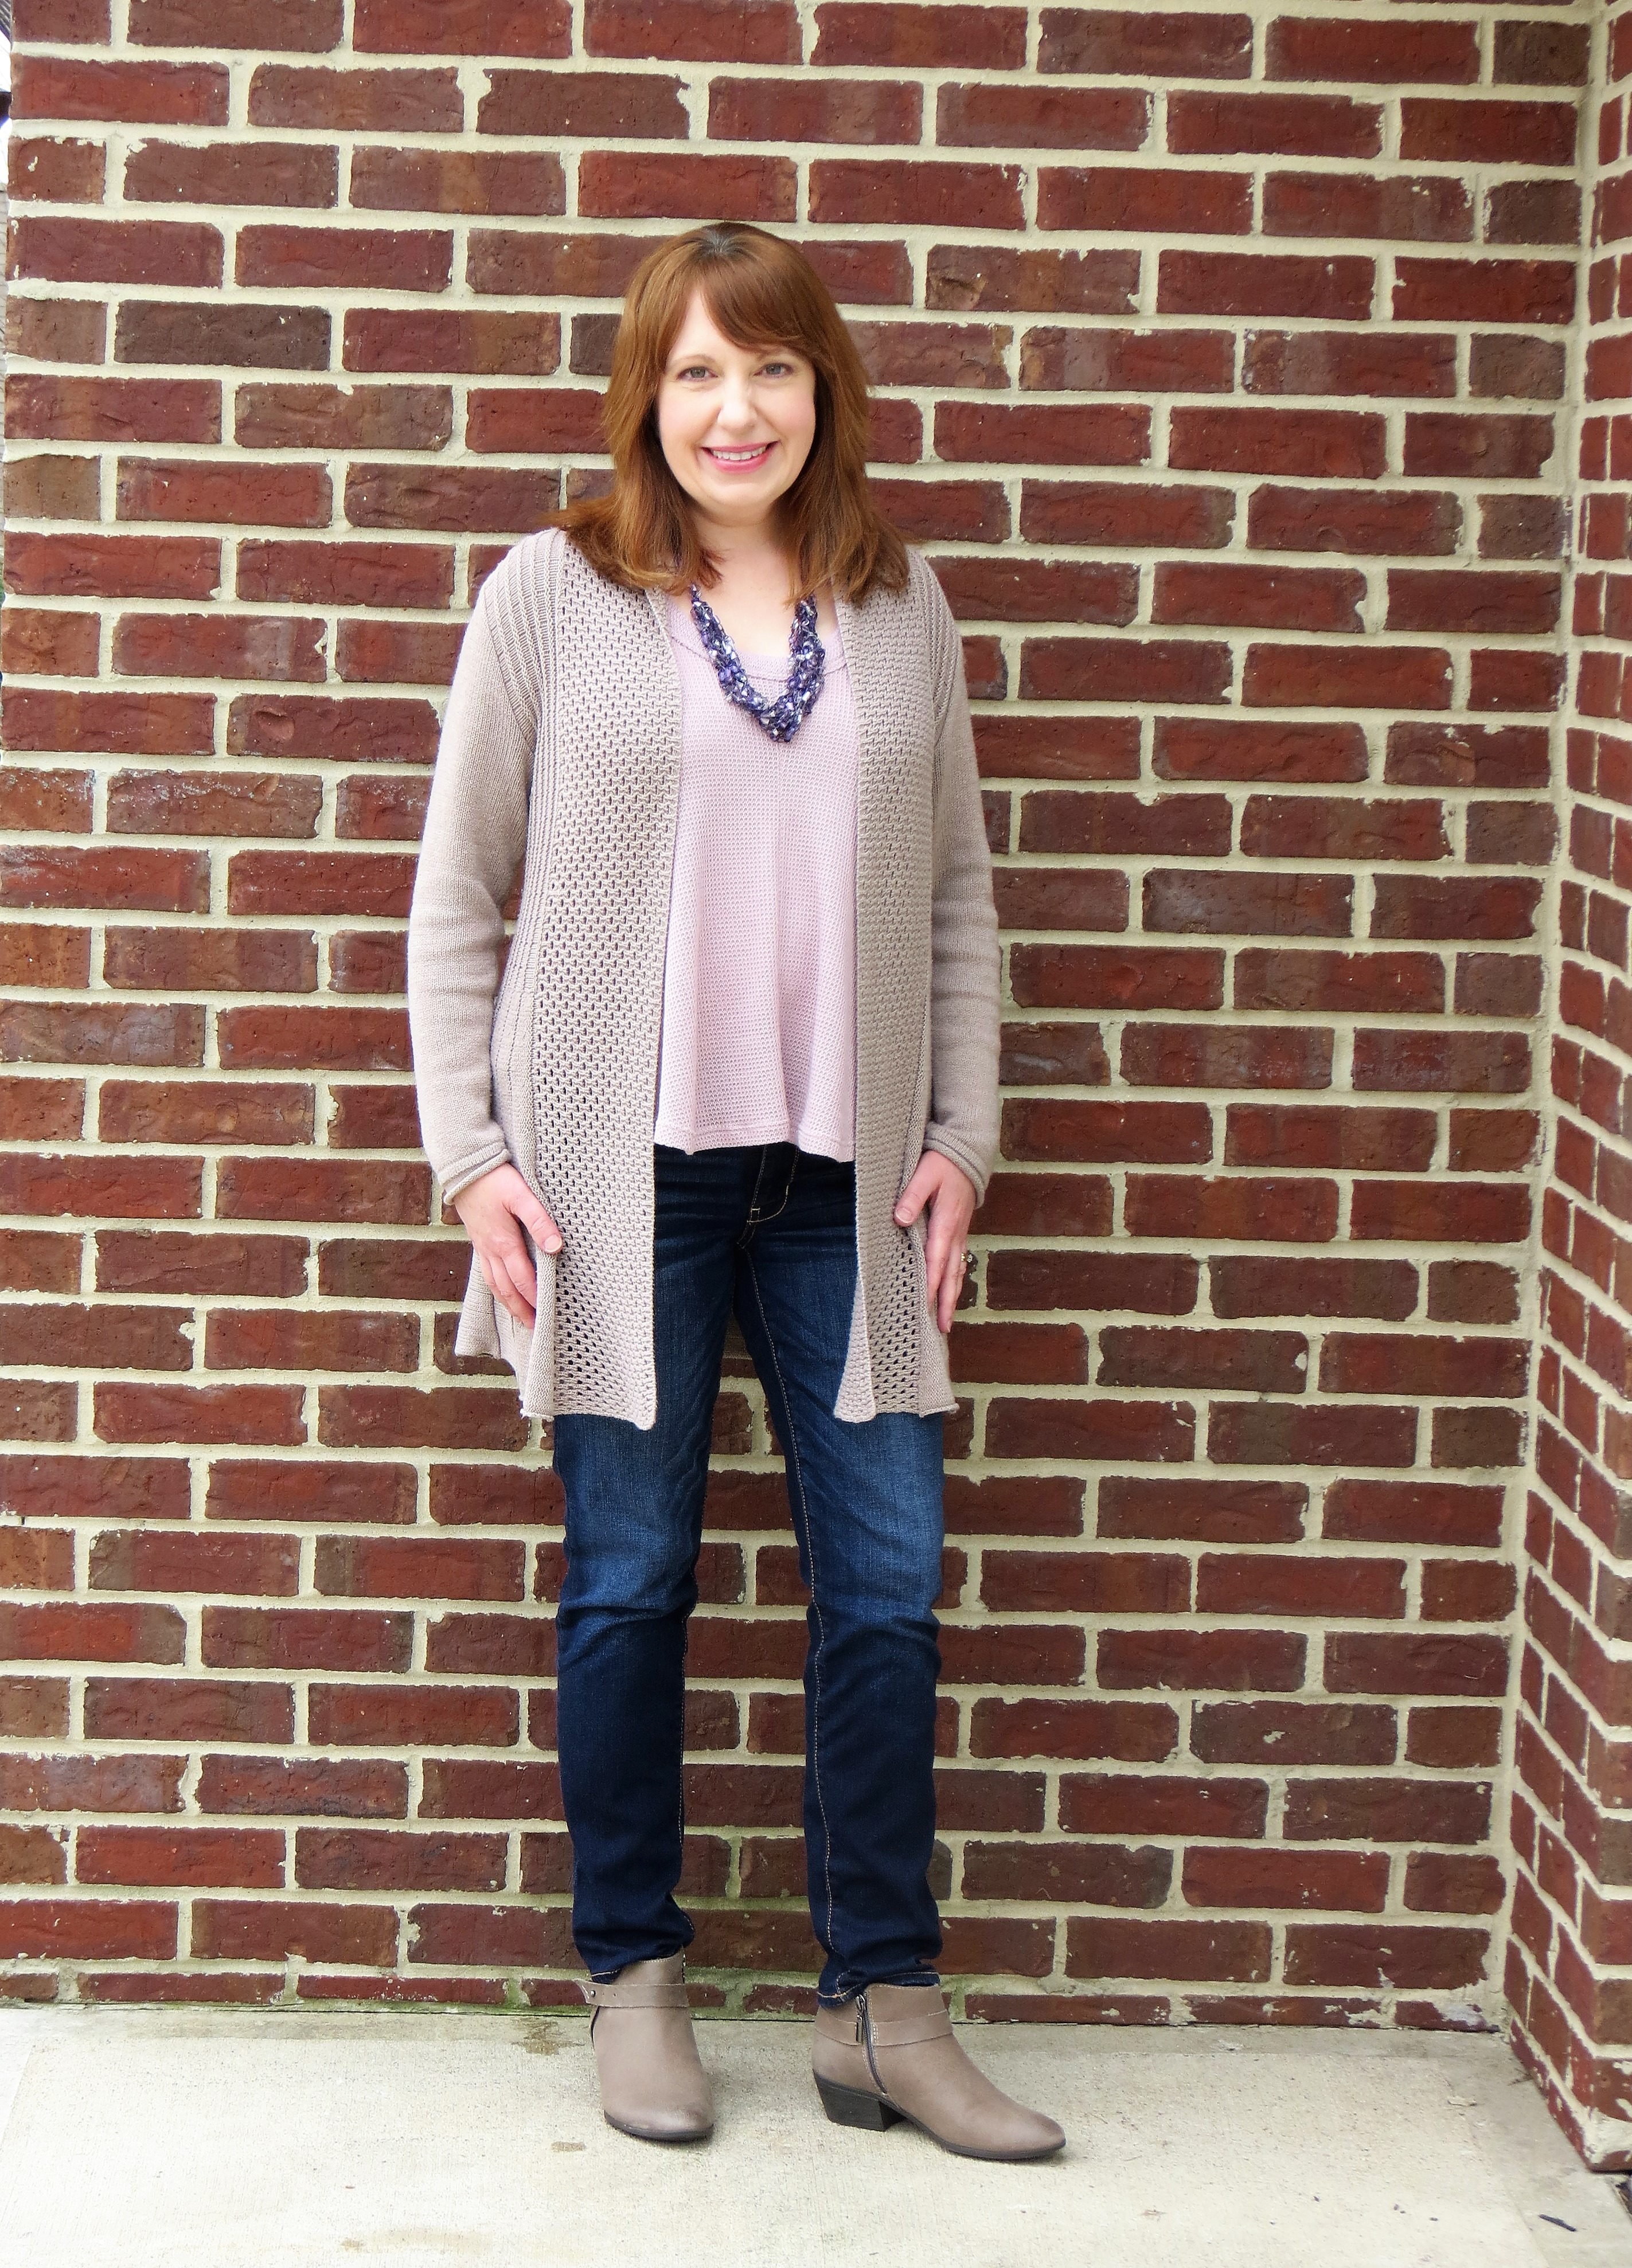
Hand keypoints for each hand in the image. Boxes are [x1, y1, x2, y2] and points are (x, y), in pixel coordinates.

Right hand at [451, 1163, 561, 1328]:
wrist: (464, 1166)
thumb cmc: (495, 1178)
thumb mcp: (522, 1195)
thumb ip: (539, 1220)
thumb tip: (555, 1247)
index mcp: (503, 1242)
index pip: (522, 1279)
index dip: (535, 1299)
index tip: (546, 1315)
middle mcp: (490, 1250)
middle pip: (506, 1289)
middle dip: (521, 1309)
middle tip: (535, 1328)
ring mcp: (481, 1246)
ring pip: (494, 1283)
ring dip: (507, 1302)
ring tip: (520, 1317)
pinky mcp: (478, 1239)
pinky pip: (486, 1272)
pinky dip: (495, 1287)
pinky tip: (501, 1290)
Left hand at [894, 1151, 976, 1334]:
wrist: (967, 1153)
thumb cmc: (943, 1163)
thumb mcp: (924, 1174)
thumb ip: (911, 1196)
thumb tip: (899, 1219)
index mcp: (945, 1222)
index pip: (936, 1260)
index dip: (930, 1284)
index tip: (924, 1305)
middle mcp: (955, 1233)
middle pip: (951, 1274)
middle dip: (946, 1302)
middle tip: (942, 1328)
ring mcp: (960, 1233)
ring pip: (957, 1271)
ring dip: (952, 1296)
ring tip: (947, 1321)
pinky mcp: (959, 1231)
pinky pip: (958, 1262)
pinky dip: (955, 1281)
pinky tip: (951, 1292)